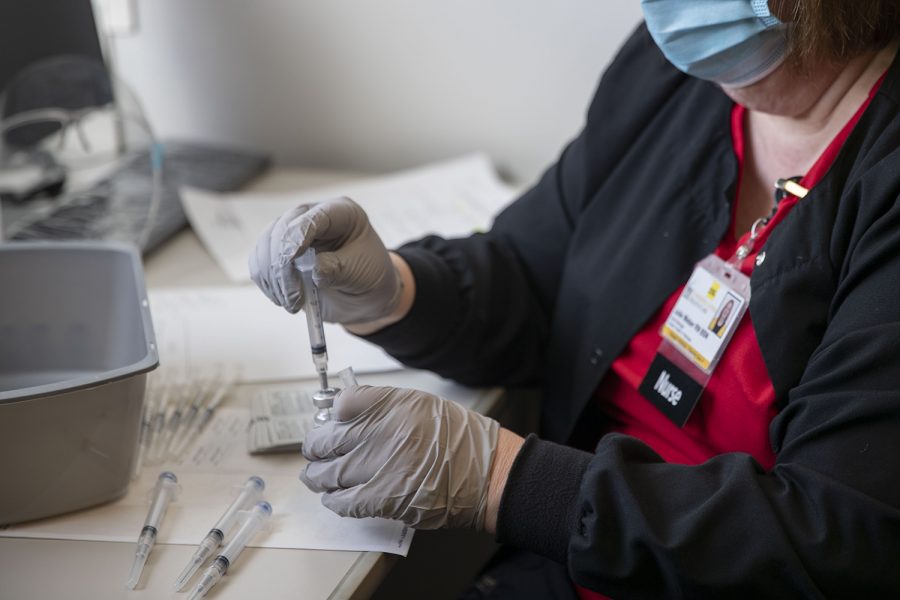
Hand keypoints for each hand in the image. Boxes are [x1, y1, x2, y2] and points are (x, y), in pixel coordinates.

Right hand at [248, 197, 402, 324]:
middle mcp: (313, 217)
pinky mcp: (279, 254)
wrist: (364, 295)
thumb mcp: (362, 272)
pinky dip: (266, 282)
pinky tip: (282, 298)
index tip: (290, 258)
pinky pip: (260, 262)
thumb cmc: (369, 276)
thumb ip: (338, 269)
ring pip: (266, 245)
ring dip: (272, 276)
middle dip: (281, 264)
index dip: (299, 234)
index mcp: (341, 213)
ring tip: (291, 303)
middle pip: (283, 228)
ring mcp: (293, 234)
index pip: (315, 216)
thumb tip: (314, 271)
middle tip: (291, 295)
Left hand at [301, 385, 500, 529]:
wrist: (488, 473)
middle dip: (316, 447)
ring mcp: (380, 466)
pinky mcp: (383, 498)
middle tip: (315, 450)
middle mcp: (382, 432)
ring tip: (316, 476)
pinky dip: (335, 500)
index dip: (332, 414)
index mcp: (392, 405)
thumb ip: (385, 408)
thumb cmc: (461, 440)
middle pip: (327, 439)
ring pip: (329, 473)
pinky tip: (334, 497)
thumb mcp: (423, 405)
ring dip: (318, 476)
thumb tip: (349, 416)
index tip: (330, 421)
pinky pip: (344, 501)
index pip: (342, 403)